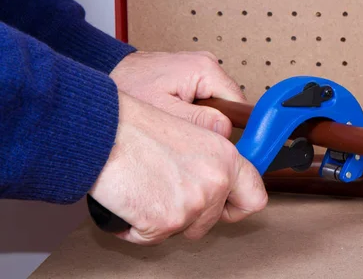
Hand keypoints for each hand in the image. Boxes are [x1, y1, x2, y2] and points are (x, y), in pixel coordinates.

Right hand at [89, 92, 267, 244]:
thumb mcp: (191, 135)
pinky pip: (150, 238)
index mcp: (225, 157)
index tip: (226, 207)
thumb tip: (217, 184)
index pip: (255, 197)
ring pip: (181, 230)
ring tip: (144, 188)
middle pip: (211, 222)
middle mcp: (215, 180)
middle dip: (187, 215)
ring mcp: (193, 204)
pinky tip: (129, 197)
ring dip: (160, 219)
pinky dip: (135, 226)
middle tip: (164, 192)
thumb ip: (211, 162)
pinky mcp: (166, 222)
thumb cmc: (136, 128)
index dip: (237, 207)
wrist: (103, 132)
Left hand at [110, 51, 244, 137]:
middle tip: (190, 136)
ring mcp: (200, 68)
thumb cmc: (128, 86)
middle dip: (214, 124)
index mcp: (205, 69)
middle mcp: (207, 64)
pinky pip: (206, 98)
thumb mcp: (164, 111)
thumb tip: (225, 131)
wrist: (108, 73)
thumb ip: (198, 121)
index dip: (231, 127)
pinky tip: (178, 117)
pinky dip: (195, 111)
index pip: (238, 103)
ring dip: (203, 118)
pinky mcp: (192, 74)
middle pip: (229, 104)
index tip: (219, 144)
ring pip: (217, 103)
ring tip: (179, 124)